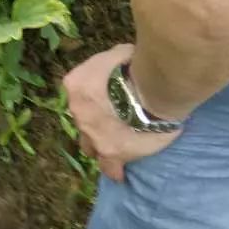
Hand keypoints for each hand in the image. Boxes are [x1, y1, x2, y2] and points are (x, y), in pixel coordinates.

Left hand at [62, 43, 183, 183]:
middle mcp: (77, 110)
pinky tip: (119, 173)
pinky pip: (109, 166)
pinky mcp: (111, 151)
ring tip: (117, 145)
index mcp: (76, 85)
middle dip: (93, 122)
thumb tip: (125, 62)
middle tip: (113, 121)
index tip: (105, 102)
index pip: (79, 95)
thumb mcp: (121, 54)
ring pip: (90, 145)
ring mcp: (91, 132)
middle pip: (82, 121)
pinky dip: (114, 169)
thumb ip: (117, 62)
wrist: (151, 89)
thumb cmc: (136, 65)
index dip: (93, 100)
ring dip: (101, 143)